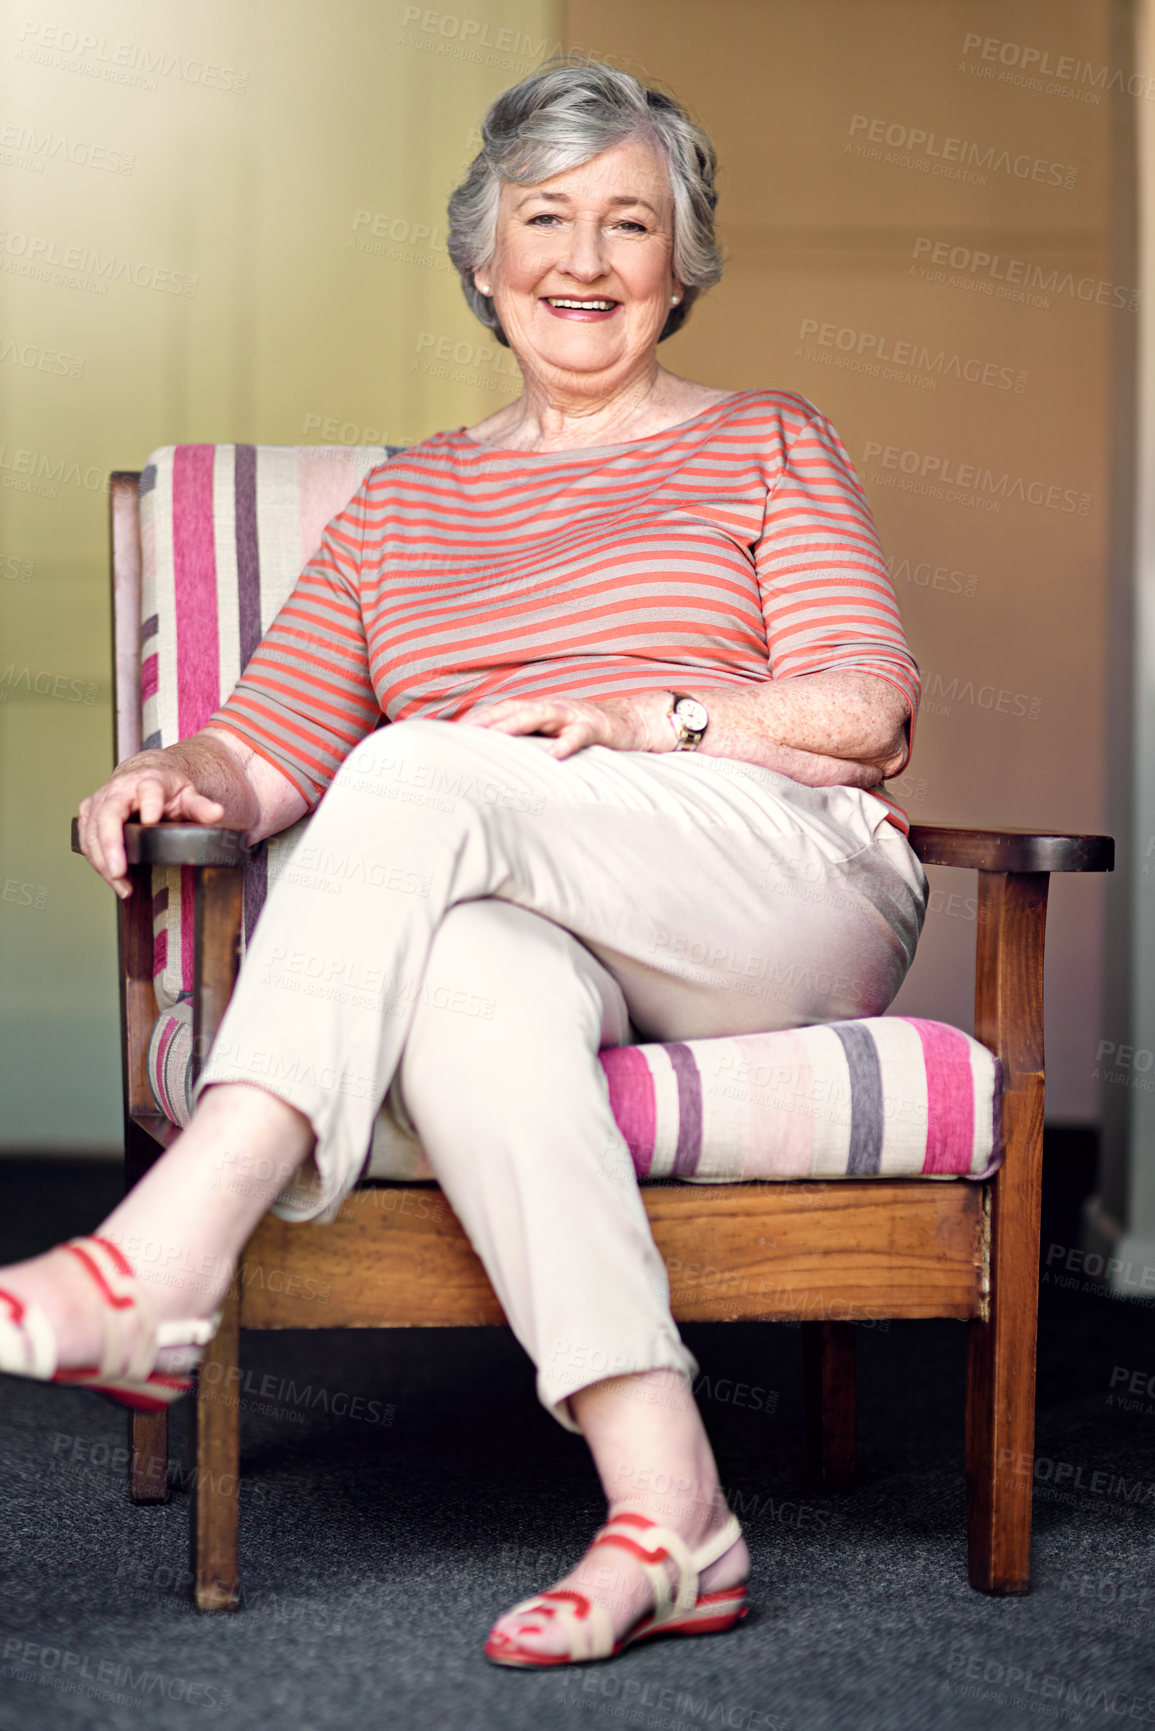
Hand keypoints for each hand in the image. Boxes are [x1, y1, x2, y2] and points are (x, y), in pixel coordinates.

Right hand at [77, 762, 225, 898]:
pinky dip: (97, 861)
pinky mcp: (89, 812)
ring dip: (103, 861)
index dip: (149, 804)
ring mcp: (100, 800)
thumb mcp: (188, 795)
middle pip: (108, 815)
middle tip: (119, 872)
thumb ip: (200, 806)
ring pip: (92, 831)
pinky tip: (113, 878)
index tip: (151, 820)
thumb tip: (217, 813)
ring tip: (122, 886)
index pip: (148, 790)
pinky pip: (85, 839)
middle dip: (112, 844)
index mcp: (149, 781)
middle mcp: (120, 788)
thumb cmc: (167, 789)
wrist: (143, 775)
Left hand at [459, 692, 672, 759]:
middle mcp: (553, 707)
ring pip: (540, 716)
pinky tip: (552, 756)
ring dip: (516, 725)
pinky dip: (564, 744)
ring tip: (496, 737)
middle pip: (515, 709)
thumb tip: (503, 754)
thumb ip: (533, 738)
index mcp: (541, 709)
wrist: (634, 721)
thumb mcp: (557, 732)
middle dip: (490, 719)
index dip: (481, 718)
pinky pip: (577, 736)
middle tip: (466, 733)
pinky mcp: (595, 728)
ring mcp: (573, 715)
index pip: (505, 709)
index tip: (456, 731)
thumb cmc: (589, 731)